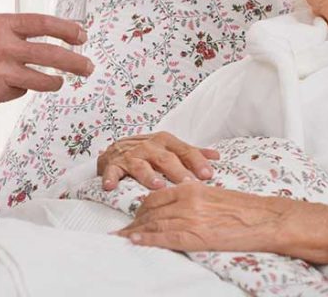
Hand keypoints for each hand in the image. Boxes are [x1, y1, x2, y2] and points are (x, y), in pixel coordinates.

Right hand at [0, 13, 93, 106]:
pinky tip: (7, 83)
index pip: (44, 24)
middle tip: (90, 67)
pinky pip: (20, 91)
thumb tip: (50, 34)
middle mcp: (2, 47)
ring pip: (43, 80)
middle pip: (51, 55)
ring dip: (56, 81)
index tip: (83, 35)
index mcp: (1, 24)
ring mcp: (0, 73)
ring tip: (61, 80)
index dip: (68, 29)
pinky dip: (20, 88)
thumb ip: (14, 29)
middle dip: (76, 62)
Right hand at [97, 132, 219, 189]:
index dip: (197, 162)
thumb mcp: (171, 148)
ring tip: (158, 186)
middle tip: (189, 184)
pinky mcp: (113, 164)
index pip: (185, 151)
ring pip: (141, 165)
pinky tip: (111, 187)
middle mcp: (149, 146)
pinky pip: (112, 171)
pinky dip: (111, 178)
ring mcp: (130, 154)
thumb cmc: (149, 151)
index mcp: (166, 141)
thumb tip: (216, 156)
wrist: (116, 148)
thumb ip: (192, 153)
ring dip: (149, 176)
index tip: (208, 174)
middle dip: (178, 172)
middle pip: (166, 159)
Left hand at [115, 182, 327, 263]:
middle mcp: (186, 200)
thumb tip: (179, 207)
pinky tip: (134, 241)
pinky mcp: (194, 235)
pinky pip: (163, 237)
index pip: (156, 196)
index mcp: (192, 188)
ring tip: (123, 238)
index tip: (134, 216)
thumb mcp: (215, 196)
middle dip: (135, 221)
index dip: (142, 208)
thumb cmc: (244, 208)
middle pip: (150, 210)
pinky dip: (146, 239)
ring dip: (136, 231)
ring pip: (153, 223)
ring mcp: (189, 218)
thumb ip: (194, 198)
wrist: (264, 219)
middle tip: (123, 230)